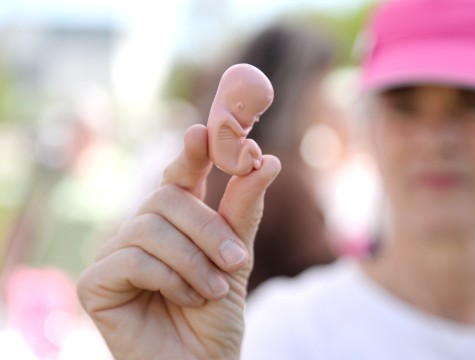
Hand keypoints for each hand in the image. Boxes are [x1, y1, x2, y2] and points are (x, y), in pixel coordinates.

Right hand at [77, 124, 279, 359]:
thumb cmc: (217, 315)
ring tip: (211, 292)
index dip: (192, 153)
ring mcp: (115, 254)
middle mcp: (141, 229)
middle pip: (166, 197)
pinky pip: (130, 259)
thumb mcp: (237, 257)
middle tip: (236, 263)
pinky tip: (183, 300)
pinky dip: (167, 279)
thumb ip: (243, 210)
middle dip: (208, 229)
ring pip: (150, 227)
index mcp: (175, 220)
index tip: (204, 132)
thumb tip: (266, 160)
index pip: (181, 175)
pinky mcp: (95, 282)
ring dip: (192, 261)